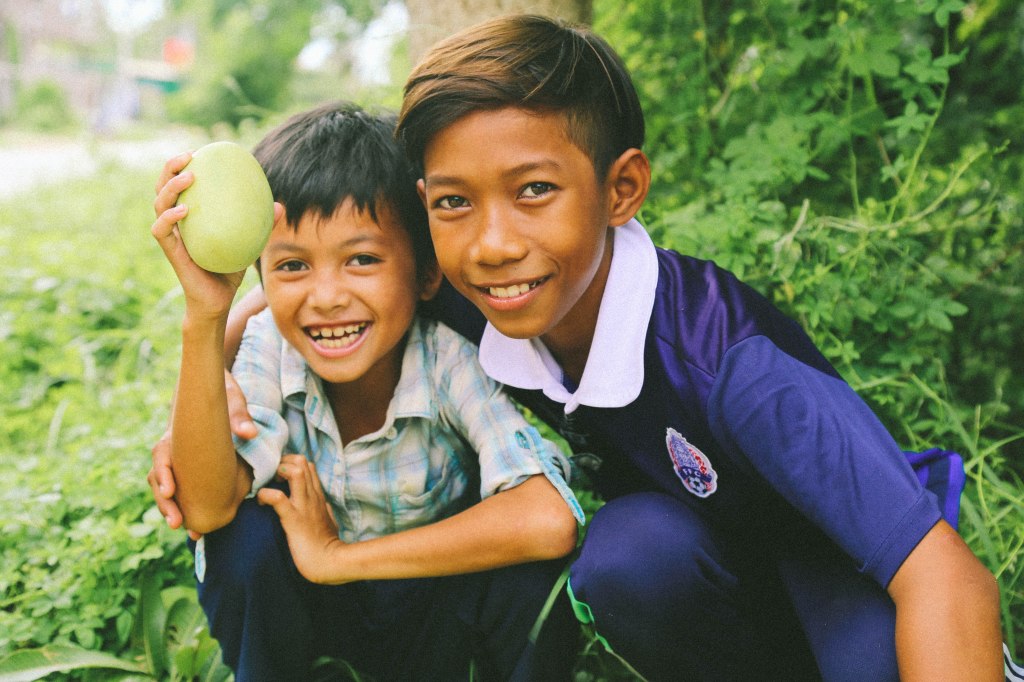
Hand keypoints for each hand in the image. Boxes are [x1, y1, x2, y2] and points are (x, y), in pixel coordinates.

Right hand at [148, 371, 258, 537]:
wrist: (220, 390)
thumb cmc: (224, 395)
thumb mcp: (233, 400)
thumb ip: (239, 416)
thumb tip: (249, 433)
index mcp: (177, 433)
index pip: (161, 454)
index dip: (162, 473)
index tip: (170, 490)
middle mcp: (172, 448)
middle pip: (159, 478)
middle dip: (165, 502)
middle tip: (176, 522)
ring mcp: (178, 460)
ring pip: (166, 488)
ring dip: (172, 509)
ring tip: (184, 529)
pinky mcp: (189, 469)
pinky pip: (180, 489)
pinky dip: (184, 506)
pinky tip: (192, 524)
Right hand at [151, 153, 245, 318]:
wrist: (218, 301)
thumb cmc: (229, 270)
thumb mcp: (247, 243)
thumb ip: (260, 225)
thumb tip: (279, 206)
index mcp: (190, 216)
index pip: (179, 185)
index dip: (182, 166)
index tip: (198, 152)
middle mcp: (176, 223)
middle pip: (162, 187)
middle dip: (170, 168)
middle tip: (189, 156)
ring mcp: (171, 236)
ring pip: (158, 204)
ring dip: (171, 187)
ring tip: (189, 177)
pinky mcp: (170, 252)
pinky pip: (161, 231)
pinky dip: (170, 217)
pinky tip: (184, 210)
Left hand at [257, 454, 344, 583]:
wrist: (330, 563)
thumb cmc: (326, 545)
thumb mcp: (328, 520)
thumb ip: (324, 509)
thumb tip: (323, 505)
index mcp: (318, 496)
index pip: (308, 465)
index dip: (290, 463)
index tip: (277, 475)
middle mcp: (312, 496)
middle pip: (301, 461)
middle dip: (282, 462)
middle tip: (270, 477)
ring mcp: (304, 506)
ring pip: (295, 472)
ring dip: (277, 472)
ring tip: (268, 484)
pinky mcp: (294, 520)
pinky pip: (278, 499)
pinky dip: (266, 495)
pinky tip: (261, 502)